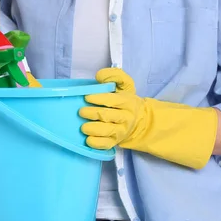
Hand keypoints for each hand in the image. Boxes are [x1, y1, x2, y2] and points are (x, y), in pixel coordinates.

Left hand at [80, 68, 217, 168]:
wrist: (139, 121)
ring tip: (83, 126)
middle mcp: (125, 117)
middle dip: (92, 114)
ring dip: (92, 129)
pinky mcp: (115, 141)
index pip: (112, 100)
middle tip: (81, 111)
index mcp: (127, 102)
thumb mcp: (124, 84)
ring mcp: (120, 131)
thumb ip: (114, 75)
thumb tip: (99, 77)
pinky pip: (106, 144)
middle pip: (106, 116)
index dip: (98, 98)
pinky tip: (88, 139)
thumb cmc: (125, 100)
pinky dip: (96, 143)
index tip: (87, 97)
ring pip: (106, 131)